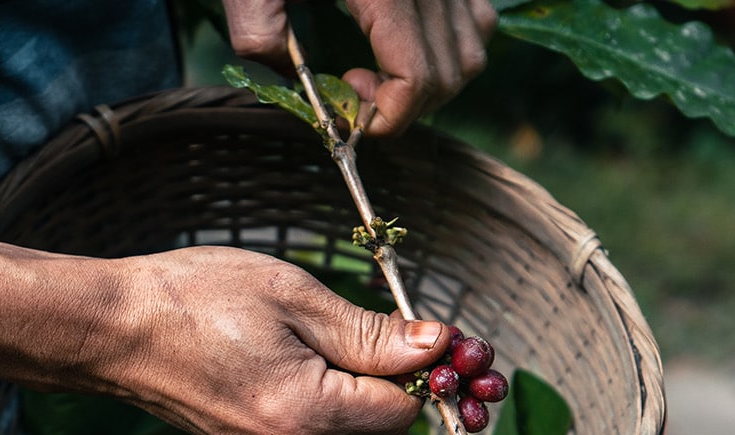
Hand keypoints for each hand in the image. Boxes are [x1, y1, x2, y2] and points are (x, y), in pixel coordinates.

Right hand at [88, 246, 450, 434]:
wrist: (113, 330)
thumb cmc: (194, 298)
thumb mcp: (293, 296)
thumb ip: (371, 332)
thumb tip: (438, 346)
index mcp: (303, 414)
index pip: (405, 409)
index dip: (427, 369)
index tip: (424, 329)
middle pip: (389, 432)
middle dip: (399, 383)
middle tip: (382, 327)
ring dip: (367, 393)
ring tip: (328, 338)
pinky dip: (335, 404)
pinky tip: (307, 361)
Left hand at [224, 0, 497, 135]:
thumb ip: (257, 30)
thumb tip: (295, 84)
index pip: (418, 79)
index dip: (389, 116)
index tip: (350, 112)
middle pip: (448, 76)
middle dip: (406, 107)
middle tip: (356, 93)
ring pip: (472, 52)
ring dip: (432, 82)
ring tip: (381, 70)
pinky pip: (477, 18)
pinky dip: (452, 46)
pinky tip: (405, 40)